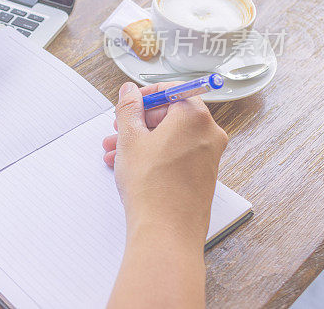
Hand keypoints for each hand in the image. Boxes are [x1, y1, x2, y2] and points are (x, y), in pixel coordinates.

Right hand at [104, 81, 227, 243]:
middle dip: (140, 122)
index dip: (144, 96)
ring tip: (115, 152)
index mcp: (195, 117)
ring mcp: (208, 156)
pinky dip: (155, 154)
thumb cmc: (152, 187)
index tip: (129, 104)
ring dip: (142, 140)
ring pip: (171, 136)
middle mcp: (208, 134)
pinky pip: (178, 153)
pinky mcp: (203, 174)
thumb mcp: (130, 138)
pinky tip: (130, 165)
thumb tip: (130, 92)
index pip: (171, 91)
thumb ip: (128, 108)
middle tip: (118, 129)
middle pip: (171, 114)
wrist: (166, 232)